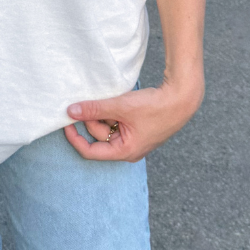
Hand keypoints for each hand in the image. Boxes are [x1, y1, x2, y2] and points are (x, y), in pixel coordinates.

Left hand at [63, 74, 204, 162]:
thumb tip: (71, 111)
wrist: (182, 98)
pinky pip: (118, 121)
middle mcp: (128, 149)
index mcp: (124, 151)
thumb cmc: (156, 107)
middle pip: (99, 135)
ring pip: (108, 126)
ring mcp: (134, 139)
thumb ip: (95, 109)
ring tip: (110, 99)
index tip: (66, 123)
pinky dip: (113, 111)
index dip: (75, 137)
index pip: (90, 151)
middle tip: (91, 101)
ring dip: (104, 113)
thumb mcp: (121, 107)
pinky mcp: (138, 128)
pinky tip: (117, 100)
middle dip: (93, 118)